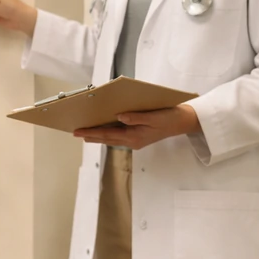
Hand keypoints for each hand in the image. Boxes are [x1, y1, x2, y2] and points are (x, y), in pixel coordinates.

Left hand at [73, 105, 201, 149]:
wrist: (183, 123)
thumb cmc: (169, 117)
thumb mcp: (153, 117)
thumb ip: (135, 118)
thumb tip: (119, 117)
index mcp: (134, 137)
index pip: (107, 135)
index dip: (91, 133)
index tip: (78, 132)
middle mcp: (132, 141)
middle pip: (106, 139)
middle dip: (90, 136)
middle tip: (75, 133)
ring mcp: (135, 141)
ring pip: (112, 139)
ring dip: (98, 136)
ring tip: (84, 134)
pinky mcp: (138, 138)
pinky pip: (119, 137)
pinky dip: (108, 134)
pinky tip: (103, 132)